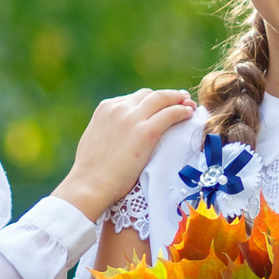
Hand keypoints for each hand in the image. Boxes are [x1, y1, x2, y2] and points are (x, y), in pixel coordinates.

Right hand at [52, 88, 196, 219]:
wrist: (90, 184)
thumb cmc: (91, 171)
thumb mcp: (96, 138)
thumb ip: (108, 128)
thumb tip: (118, 133)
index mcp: (106, 108)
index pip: (134, 98)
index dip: (151, 101)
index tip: (162, 106)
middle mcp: (120, 108)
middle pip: (150, 95)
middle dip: (167, 96)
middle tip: (181, 100)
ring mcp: (133, 118)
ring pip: (162, 99)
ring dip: (178, 100)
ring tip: (189, 106)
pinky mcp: (146, 131)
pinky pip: (171, 114)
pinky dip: (182, 111)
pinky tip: (189, 114)